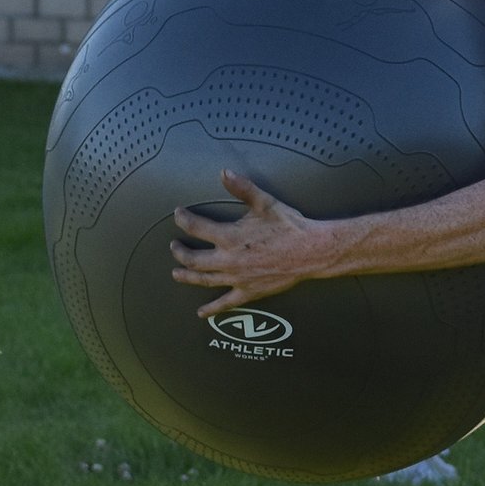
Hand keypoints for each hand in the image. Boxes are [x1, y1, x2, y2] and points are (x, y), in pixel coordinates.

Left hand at [170, 170, 326, 317]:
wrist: (310, 251)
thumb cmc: (289, 226)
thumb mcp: (265, 202)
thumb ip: (242, 188)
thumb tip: (224, 172)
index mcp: (230, 237)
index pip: (196, 227)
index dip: (184, 219)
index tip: (178, 214)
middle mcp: (229, 260)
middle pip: (193, 259)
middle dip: (180, 252)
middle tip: (174, 247)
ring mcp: (237, 278)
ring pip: (204, 280)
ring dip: (187, 276)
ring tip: (176, 274)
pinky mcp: (248, 292)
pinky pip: (225, 303)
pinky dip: (212, 309)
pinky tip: (202, 312)